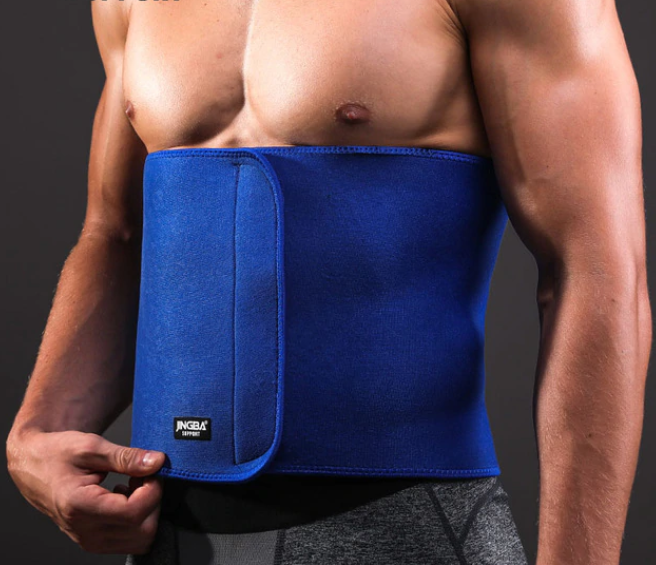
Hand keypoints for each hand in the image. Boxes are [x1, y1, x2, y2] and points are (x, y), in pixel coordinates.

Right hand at [6, 428, 165, 554]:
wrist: (34, 466)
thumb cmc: (56, 453)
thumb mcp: (91, 446)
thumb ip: (126, 457)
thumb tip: (157, 462)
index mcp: (79, 506)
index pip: (133, 512)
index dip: (153, 490)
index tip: (151, 470)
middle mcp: (84, 530)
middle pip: (143, 530)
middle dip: (153, 501)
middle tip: (143, 476)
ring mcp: (89, 540)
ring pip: (141, 540)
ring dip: (147, 512)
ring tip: (133, 486)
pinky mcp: (94, 541)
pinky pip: (130, 540)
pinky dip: (138, 521)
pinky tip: (126, 497)